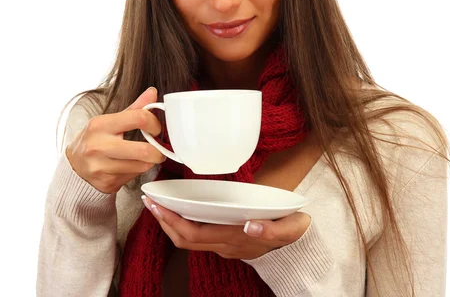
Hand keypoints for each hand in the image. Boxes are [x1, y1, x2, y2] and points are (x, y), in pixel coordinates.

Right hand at [65, 87, 166, 193]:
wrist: (74, 167)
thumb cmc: (95, 140)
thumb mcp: (110, 121)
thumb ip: (134, 109)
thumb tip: (152, 92)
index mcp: (100, 124)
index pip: (138, 118)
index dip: (154, 124)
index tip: (156, 129)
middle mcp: (98, 146)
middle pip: (143, 150)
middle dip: (158, 151)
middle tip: (158, 149)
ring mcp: (101, 166)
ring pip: (142, 166)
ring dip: (149, 162)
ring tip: (144, 157)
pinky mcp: (106, 182)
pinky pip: (134, 176)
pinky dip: (137, 171)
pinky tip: (130, 166)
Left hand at [141, 195, 310, 259]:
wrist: (299, 248)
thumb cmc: (292, 232)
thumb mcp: (288, 228)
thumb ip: (271, 229)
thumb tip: (250, 226)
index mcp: (234, 239)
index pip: (194, 235)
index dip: (172, 222)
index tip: (158, 206)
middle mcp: (224, 245)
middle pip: (183, 240)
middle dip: (163, 221)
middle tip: (150, 201)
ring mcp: (223, 246)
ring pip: (187, 240)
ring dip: (169, 223)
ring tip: (158, 204)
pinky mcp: (225, 241)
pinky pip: (196, 236)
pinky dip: (182, 223)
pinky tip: (179, 209)